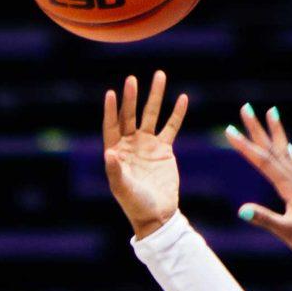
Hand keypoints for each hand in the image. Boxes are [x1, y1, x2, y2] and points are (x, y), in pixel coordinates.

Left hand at [102, 70, 189, 238]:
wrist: (157, 215)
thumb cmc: (135, 203)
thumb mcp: (122, 187)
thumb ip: (115, 170)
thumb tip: (108, 152)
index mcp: (116, 150)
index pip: (111, 125)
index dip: (111, 110)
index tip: (112, 93)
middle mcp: (130, 143)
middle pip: (130, 115)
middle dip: (132, 98)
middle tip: (133, 80)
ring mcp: (148, 144)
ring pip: (151, 115)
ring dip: (155, 96)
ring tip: (160, 75)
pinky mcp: (164, 149)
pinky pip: (171, 127)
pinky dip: (177, 113)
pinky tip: (182, 98)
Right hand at [227, 104, 291, 269]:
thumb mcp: (288, 233)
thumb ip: (265, 220)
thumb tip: (242, 210)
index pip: (264, 162)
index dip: (245, 146)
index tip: (229, 131)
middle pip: (274, 150)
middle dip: (259, 129)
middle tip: (246, 108)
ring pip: (285, 154)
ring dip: (276, 133)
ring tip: (271, 113)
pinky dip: (288, 154)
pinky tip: (288, 148)